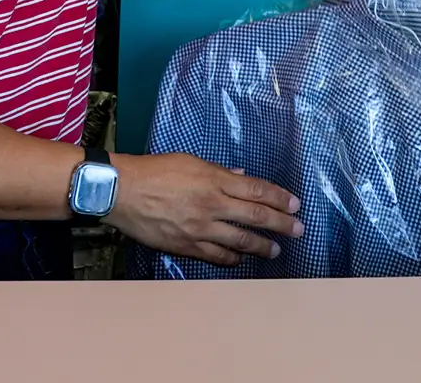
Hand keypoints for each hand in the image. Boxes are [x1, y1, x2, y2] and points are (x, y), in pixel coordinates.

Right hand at [107, 153, 303, 265]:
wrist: (122, 191)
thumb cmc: (154, 171)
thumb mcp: (190, 161)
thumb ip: (218, 171)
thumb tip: (241, 177)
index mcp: (214, 180)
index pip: (256, 190)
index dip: (279, 198)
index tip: (295, 205)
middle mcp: (212, 205)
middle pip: (255, 217)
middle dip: (281, 224)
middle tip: (298, 230)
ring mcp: (199, 228)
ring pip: (240, 240)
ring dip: (262, 246)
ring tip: (276, 249)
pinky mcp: (185, 245)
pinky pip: (215, 256)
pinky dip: (232, 258)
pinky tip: (241, 259)